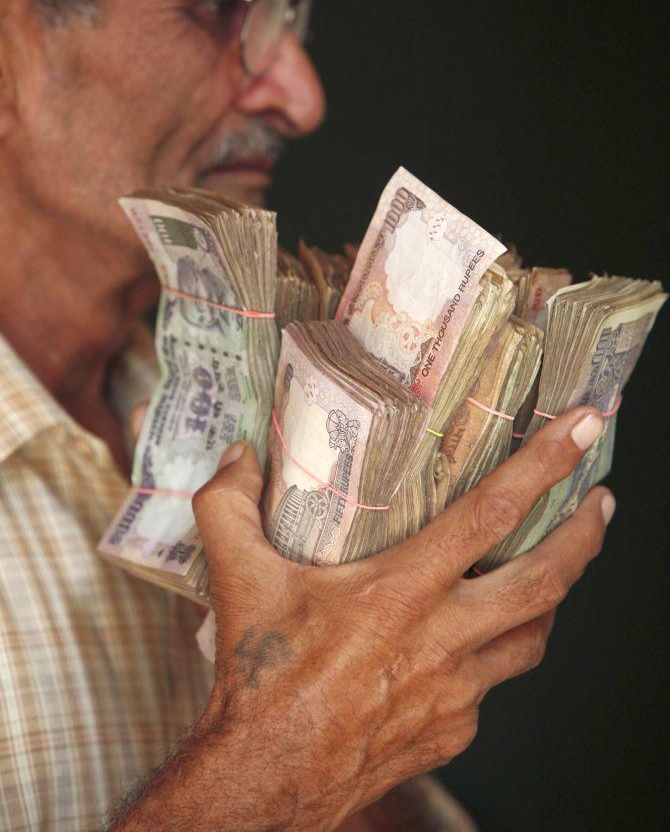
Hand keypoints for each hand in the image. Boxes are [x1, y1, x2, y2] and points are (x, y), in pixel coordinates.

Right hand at [112, 406, 612, 831]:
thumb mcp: (236, 580)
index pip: (490, 514)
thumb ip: (230, 507)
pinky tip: (479, 638)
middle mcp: (441, 639)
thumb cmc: (260, 678)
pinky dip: (496, 650)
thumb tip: (238, 456)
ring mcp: (457, 690)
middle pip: (543, 579)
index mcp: (398, 592)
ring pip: (534, 635)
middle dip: (584, 534)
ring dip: (555, 593)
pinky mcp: (456, 728)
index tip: (581, 430)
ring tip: (561, 562)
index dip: (543, 466)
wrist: (267, 780)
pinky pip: (493, 682)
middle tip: (602, 499)